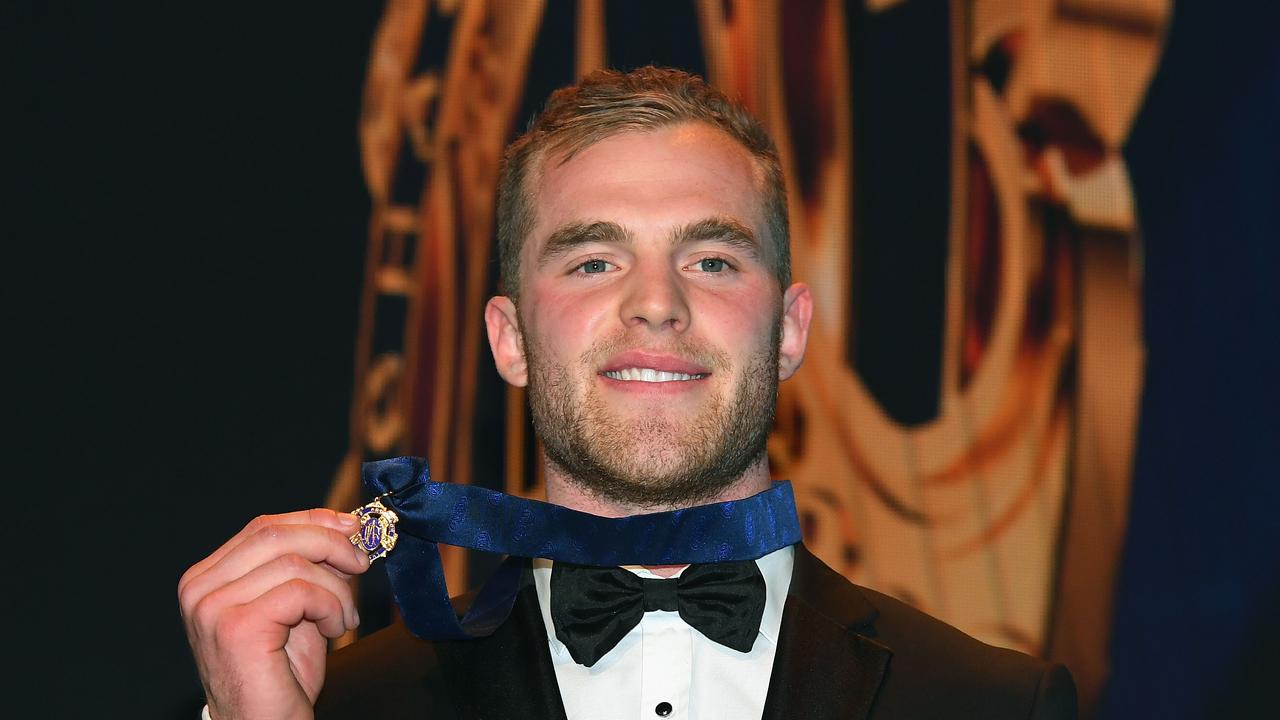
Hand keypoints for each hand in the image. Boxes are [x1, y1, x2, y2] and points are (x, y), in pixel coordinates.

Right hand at [178, 509, 370, 719]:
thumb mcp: (294, 607)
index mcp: (207, 578)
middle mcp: (199, 588)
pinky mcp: (237, 626)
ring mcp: (213, 606)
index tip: (352, 527)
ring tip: (343, 618)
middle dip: (331, 544)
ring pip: (294, 562)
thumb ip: (306, 567)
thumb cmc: (279, 674)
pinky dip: (331, 607)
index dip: (313, 520)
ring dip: (335, 588)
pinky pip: (301, 591)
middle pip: (276, 535)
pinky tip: (334, 630)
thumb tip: (344, 527)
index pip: (263, 527)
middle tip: (361, 564)